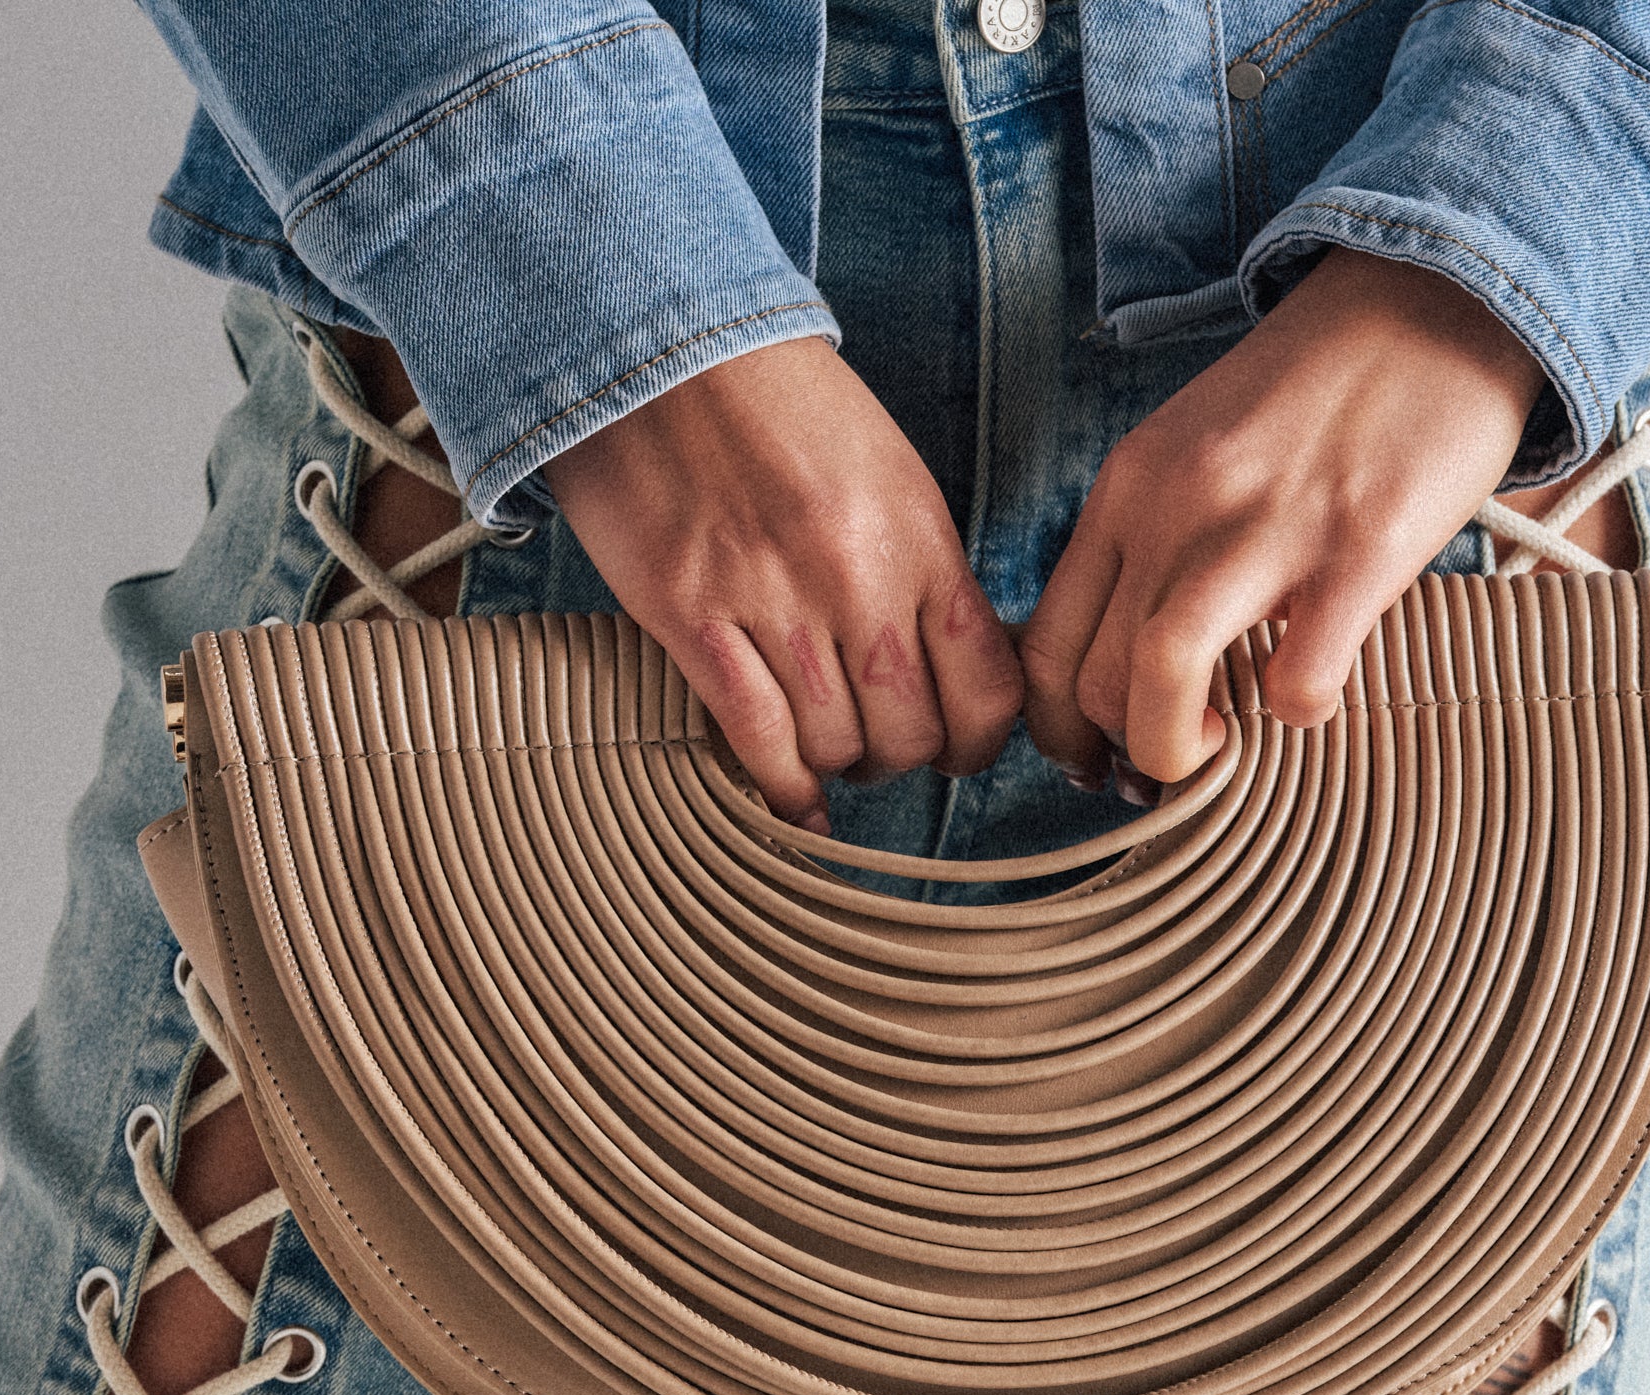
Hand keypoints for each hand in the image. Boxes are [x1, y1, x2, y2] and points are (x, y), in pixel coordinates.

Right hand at [546, 337, 1023, 828]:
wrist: (664, 339)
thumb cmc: (775, 401)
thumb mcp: (884, 472)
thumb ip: (919, 567)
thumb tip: (943, 664)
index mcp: (916, 535)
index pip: (986, 684)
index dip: (979, 741)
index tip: (959, 749)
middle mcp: (855, 575)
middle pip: (911, 734)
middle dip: (902, 758)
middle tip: (880, 747)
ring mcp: (773, 603)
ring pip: (837, 746)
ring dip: (837, 765)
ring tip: (825, 748)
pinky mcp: (694, 620)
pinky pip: (757, 740)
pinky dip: (782, 787)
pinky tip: (792, 800)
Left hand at [1020, 249, 1547, 788]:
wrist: (1433, 290)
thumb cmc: (1317, 391)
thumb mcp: (1194, 449)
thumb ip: (1153, 540)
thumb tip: (1130, 663)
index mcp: (1128, 488)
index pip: (1044, 647)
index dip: (1060, 732)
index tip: (1096, 759)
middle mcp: (1178, 505)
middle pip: (1095, 682)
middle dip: (1125, 751)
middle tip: (1176, 757)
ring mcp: (1266, 525)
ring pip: (1161, 680)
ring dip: (1179, 750)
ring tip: (1220, 744)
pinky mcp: (1359, 547)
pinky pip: (1296, 680)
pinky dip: (1297, 712)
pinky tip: (1315, 686)